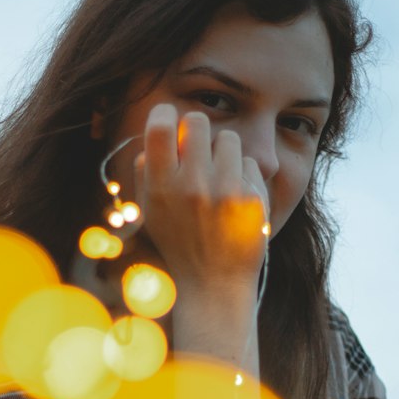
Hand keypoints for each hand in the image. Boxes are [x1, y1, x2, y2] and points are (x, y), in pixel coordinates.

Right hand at [133, 103, 268, 288]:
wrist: (214, 284)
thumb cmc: (179, 243)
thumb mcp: (151, 212)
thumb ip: (146, 172)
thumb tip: (155, 137)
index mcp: (160, 188)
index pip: (160, 127)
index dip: (164, 115)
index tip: (169, 119)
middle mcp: (190, 186)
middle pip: (197, 121)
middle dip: (198, 130)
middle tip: (199, 149)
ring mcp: (224, 191)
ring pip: (228, 138)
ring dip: (224, 153)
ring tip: (220, 179)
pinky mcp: (251, 198)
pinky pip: (249, 162)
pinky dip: (243, 176)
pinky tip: (236, 200)